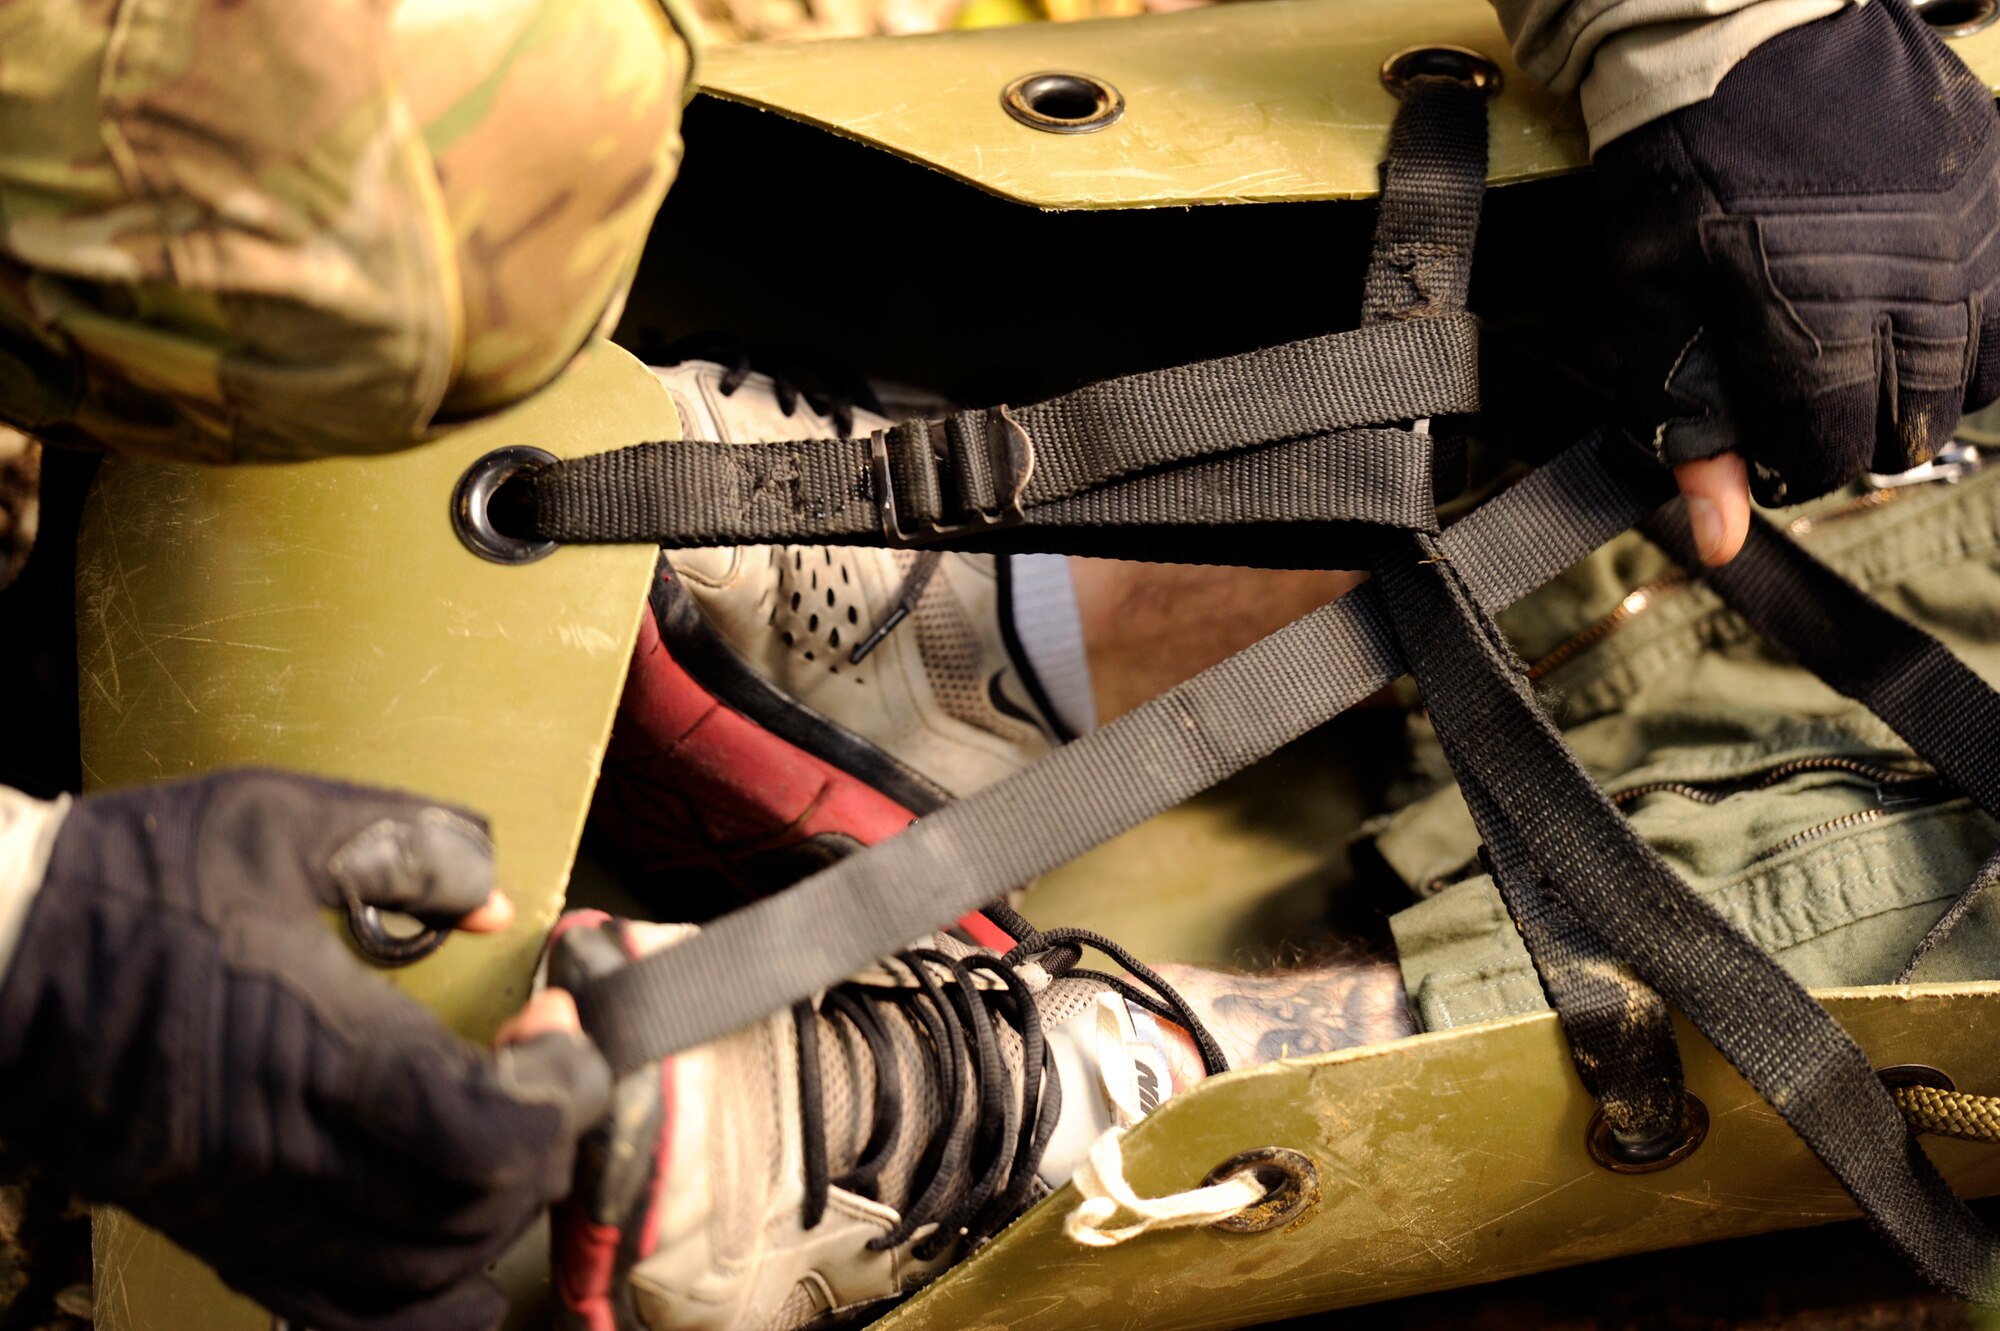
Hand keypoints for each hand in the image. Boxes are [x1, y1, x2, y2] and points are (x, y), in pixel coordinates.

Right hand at [0, 770, 611, 1330]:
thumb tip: (495, 902)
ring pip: (414, 1273)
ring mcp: (247, 1202)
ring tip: (505, 1139)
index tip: (560, 1027)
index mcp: (316, 1042)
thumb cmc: (133, 878)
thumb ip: (407, 847)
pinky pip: (336, 1309)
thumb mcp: (276, 818)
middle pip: (466, 1210)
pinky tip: (455, 1254)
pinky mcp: (215, 1229)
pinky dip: (419, 1299)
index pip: (483, 1129)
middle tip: (546, 1071)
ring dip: (493, 1216)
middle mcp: (286, 1145)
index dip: (560, 1093)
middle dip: (542, 1147)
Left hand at [1596, 0, 1999, 562]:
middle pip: (1907, 426)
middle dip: (1850, 430)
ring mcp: (1973, 238)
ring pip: (1978, 377)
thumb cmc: (1679, 172)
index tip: (1759, 436)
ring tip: (1860, 351)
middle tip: (1802, 391)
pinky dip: (1976, 332)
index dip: (1784, 463)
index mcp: (1816, 317)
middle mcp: (1914, 285)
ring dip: (1918, 385)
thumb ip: (1690, 424)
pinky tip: (1919, 314)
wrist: (1737, 35)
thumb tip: (1724, 538)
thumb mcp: (1651, 305)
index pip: (1829, 454)